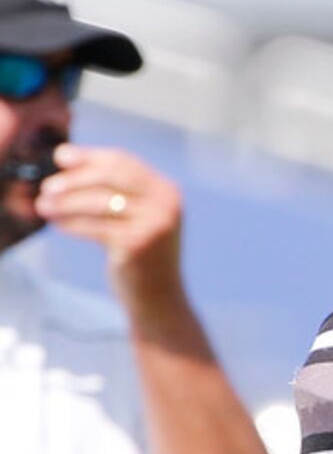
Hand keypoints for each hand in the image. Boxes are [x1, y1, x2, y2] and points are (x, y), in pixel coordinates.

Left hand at [34, 145, 185, 320]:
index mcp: (166, 191)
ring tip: (44, 206)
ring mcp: (154, 224)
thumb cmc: (140, 254)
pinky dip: (71, 223)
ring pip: (98, 202)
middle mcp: (165, 204)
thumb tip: (66, 159)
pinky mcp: (138, 244)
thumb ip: (113, 189)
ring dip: (65, 203)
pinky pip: (93, 226)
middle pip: (110, 176)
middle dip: (74, 179)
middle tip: (47, 187)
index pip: (123, 161)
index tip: (61, 157)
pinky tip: (58, 224)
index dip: (89, 156)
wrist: (159, 297)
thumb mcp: (135, 216)